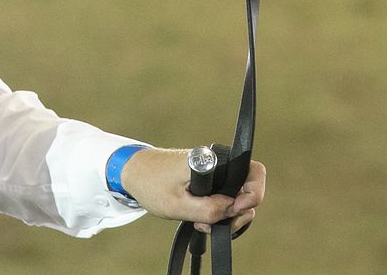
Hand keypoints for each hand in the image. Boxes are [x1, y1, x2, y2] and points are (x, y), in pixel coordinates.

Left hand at [118, 146, 266, 233]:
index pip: (252, 173)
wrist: (135, 172)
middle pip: (250, 185)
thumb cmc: (151, 184)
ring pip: (239, 193)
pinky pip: (227, 194)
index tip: (233, 212)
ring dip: (229, 214)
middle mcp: (219, 161)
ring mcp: (216, 170)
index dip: (250, 196)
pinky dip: (221, 210)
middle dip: (240, 211)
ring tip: (204, 223)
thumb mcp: (177, 205)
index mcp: (213, 161)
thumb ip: (208, 209)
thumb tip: (233, 209)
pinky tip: (205, 219)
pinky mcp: (211, 178)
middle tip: (219, 225)